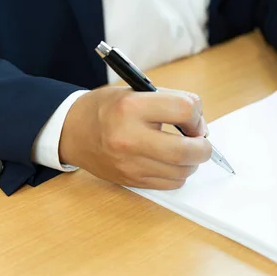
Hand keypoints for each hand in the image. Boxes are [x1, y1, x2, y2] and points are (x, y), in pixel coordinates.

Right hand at [59, 86, 211, 188]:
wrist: (72, 132)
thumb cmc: (107, 109)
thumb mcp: (135, 91)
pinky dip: (178, 173)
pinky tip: (170, 162)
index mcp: (131, 107)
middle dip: (203, 147)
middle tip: (200, 141)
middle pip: (187, 150)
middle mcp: (129, 138)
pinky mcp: (131, 180)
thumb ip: (171, 101)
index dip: (196, 115)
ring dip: (192, 162)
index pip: (184, 110)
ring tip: (183, 150)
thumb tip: (200, 125)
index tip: (192, 119)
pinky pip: (170, 183)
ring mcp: (130, 164)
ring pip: (182, 171)